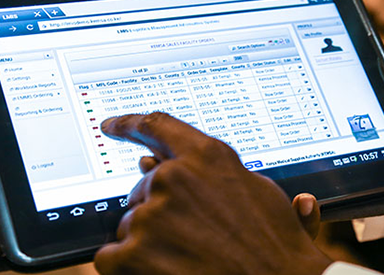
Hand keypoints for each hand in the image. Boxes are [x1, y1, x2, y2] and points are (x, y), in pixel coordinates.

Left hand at [93, 112, 332, 274]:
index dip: (128, 124)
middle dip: (159, 209)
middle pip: (144, 189)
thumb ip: (207, 172)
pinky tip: (164, 270)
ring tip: (188, 257)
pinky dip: (131, 266)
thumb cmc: (273, 245)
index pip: (156, 127)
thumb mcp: (257, 191)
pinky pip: (112, 255)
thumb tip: (156, 163)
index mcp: (205, 157)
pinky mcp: (132, 253)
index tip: (111, 125)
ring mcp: (150, 216)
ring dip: (149, 241)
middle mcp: (173, 178)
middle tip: (192, 235)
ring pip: (131, 224)